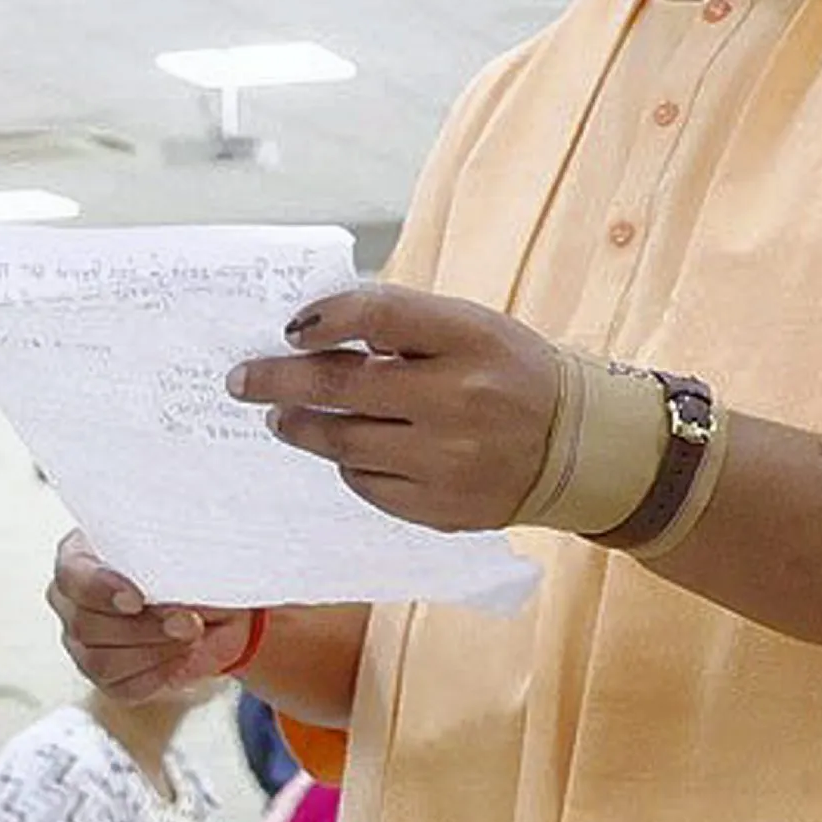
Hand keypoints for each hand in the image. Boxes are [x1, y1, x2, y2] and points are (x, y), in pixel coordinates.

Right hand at [49, 533, 255, 702]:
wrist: (205, 599)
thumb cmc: (187, 565)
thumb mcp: (189, 554)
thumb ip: (182, 568)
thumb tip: (184, 601)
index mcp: (80, 557)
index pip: (72, 575)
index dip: (100, 589)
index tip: (138, 600)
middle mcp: (71, 602)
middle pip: (85, 624)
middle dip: (143, 627)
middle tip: (188, 622)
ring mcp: (81, 643)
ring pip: (100, 662)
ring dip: (154, 652)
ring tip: (191, 639)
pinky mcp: (103, 677)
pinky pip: (122, 687)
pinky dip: (159, 675)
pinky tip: (183, 656)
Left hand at [227, 285, 565, 532]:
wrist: (579, 447)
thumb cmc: (507, 374)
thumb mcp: (469, 330)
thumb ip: (399, 326)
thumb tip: (308, 331)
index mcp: (471, 339)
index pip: (380, 313)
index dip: (324, 317)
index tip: (288, 329)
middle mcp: (462, 399)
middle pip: (342, 387)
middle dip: (278, 381)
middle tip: (242, 380)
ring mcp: (451, 460)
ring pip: (344, 443)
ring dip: (301, 428)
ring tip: (281, 418)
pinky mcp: (443, 508)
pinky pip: (368, 484)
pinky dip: (350, 465)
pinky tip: (350, 451)